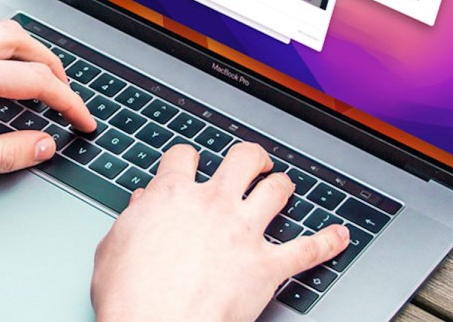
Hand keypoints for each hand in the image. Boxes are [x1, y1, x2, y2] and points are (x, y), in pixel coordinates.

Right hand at [91, 143, 348, 321]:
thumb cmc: (129, 295)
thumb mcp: (113, 247)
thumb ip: (132, 219)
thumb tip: (142, 205)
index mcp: (172, 196)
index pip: (184, 156)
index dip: (187, 158)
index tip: (190, 165)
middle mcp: (213, 205)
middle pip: (242, 159)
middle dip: (251, 158)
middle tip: (253, 164)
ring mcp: (244, 233)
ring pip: (277, 191)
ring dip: (282, 186)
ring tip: (283, 187)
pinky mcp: (267, 267)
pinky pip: (308, 249)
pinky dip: (327, 242)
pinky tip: (339, 236)